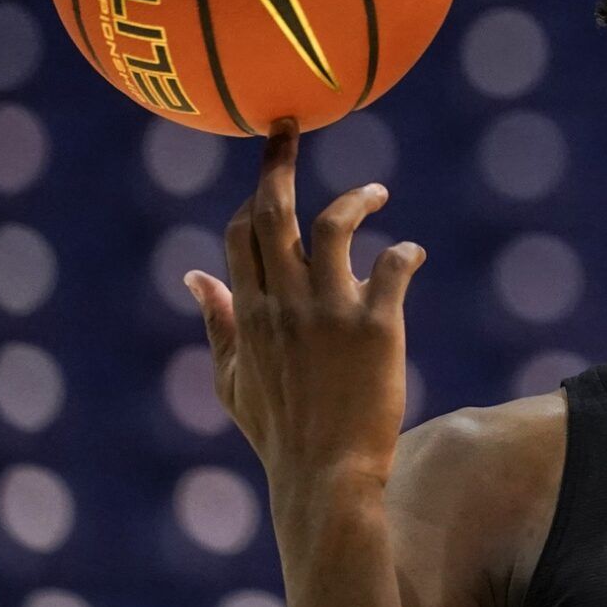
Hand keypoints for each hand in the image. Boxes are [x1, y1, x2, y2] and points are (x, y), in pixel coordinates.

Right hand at [182, 116, 426, 515]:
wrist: (326, 478)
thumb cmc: (280, 432)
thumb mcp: (232, 381)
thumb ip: (217, 322)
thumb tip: (194, 276)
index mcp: (250, 314)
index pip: (241, 234)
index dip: (254, 195)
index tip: (269, 170)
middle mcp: (284, 305)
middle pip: (274, 213)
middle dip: (278, 163)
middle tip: (290, 128)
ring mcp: (329, 313)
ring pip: (331, 226)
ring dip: (354, 199)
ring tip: (375, 193)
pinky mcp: (376, 328)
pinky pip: (391, 266)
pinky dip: (404, 251)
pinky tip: (412, 254)